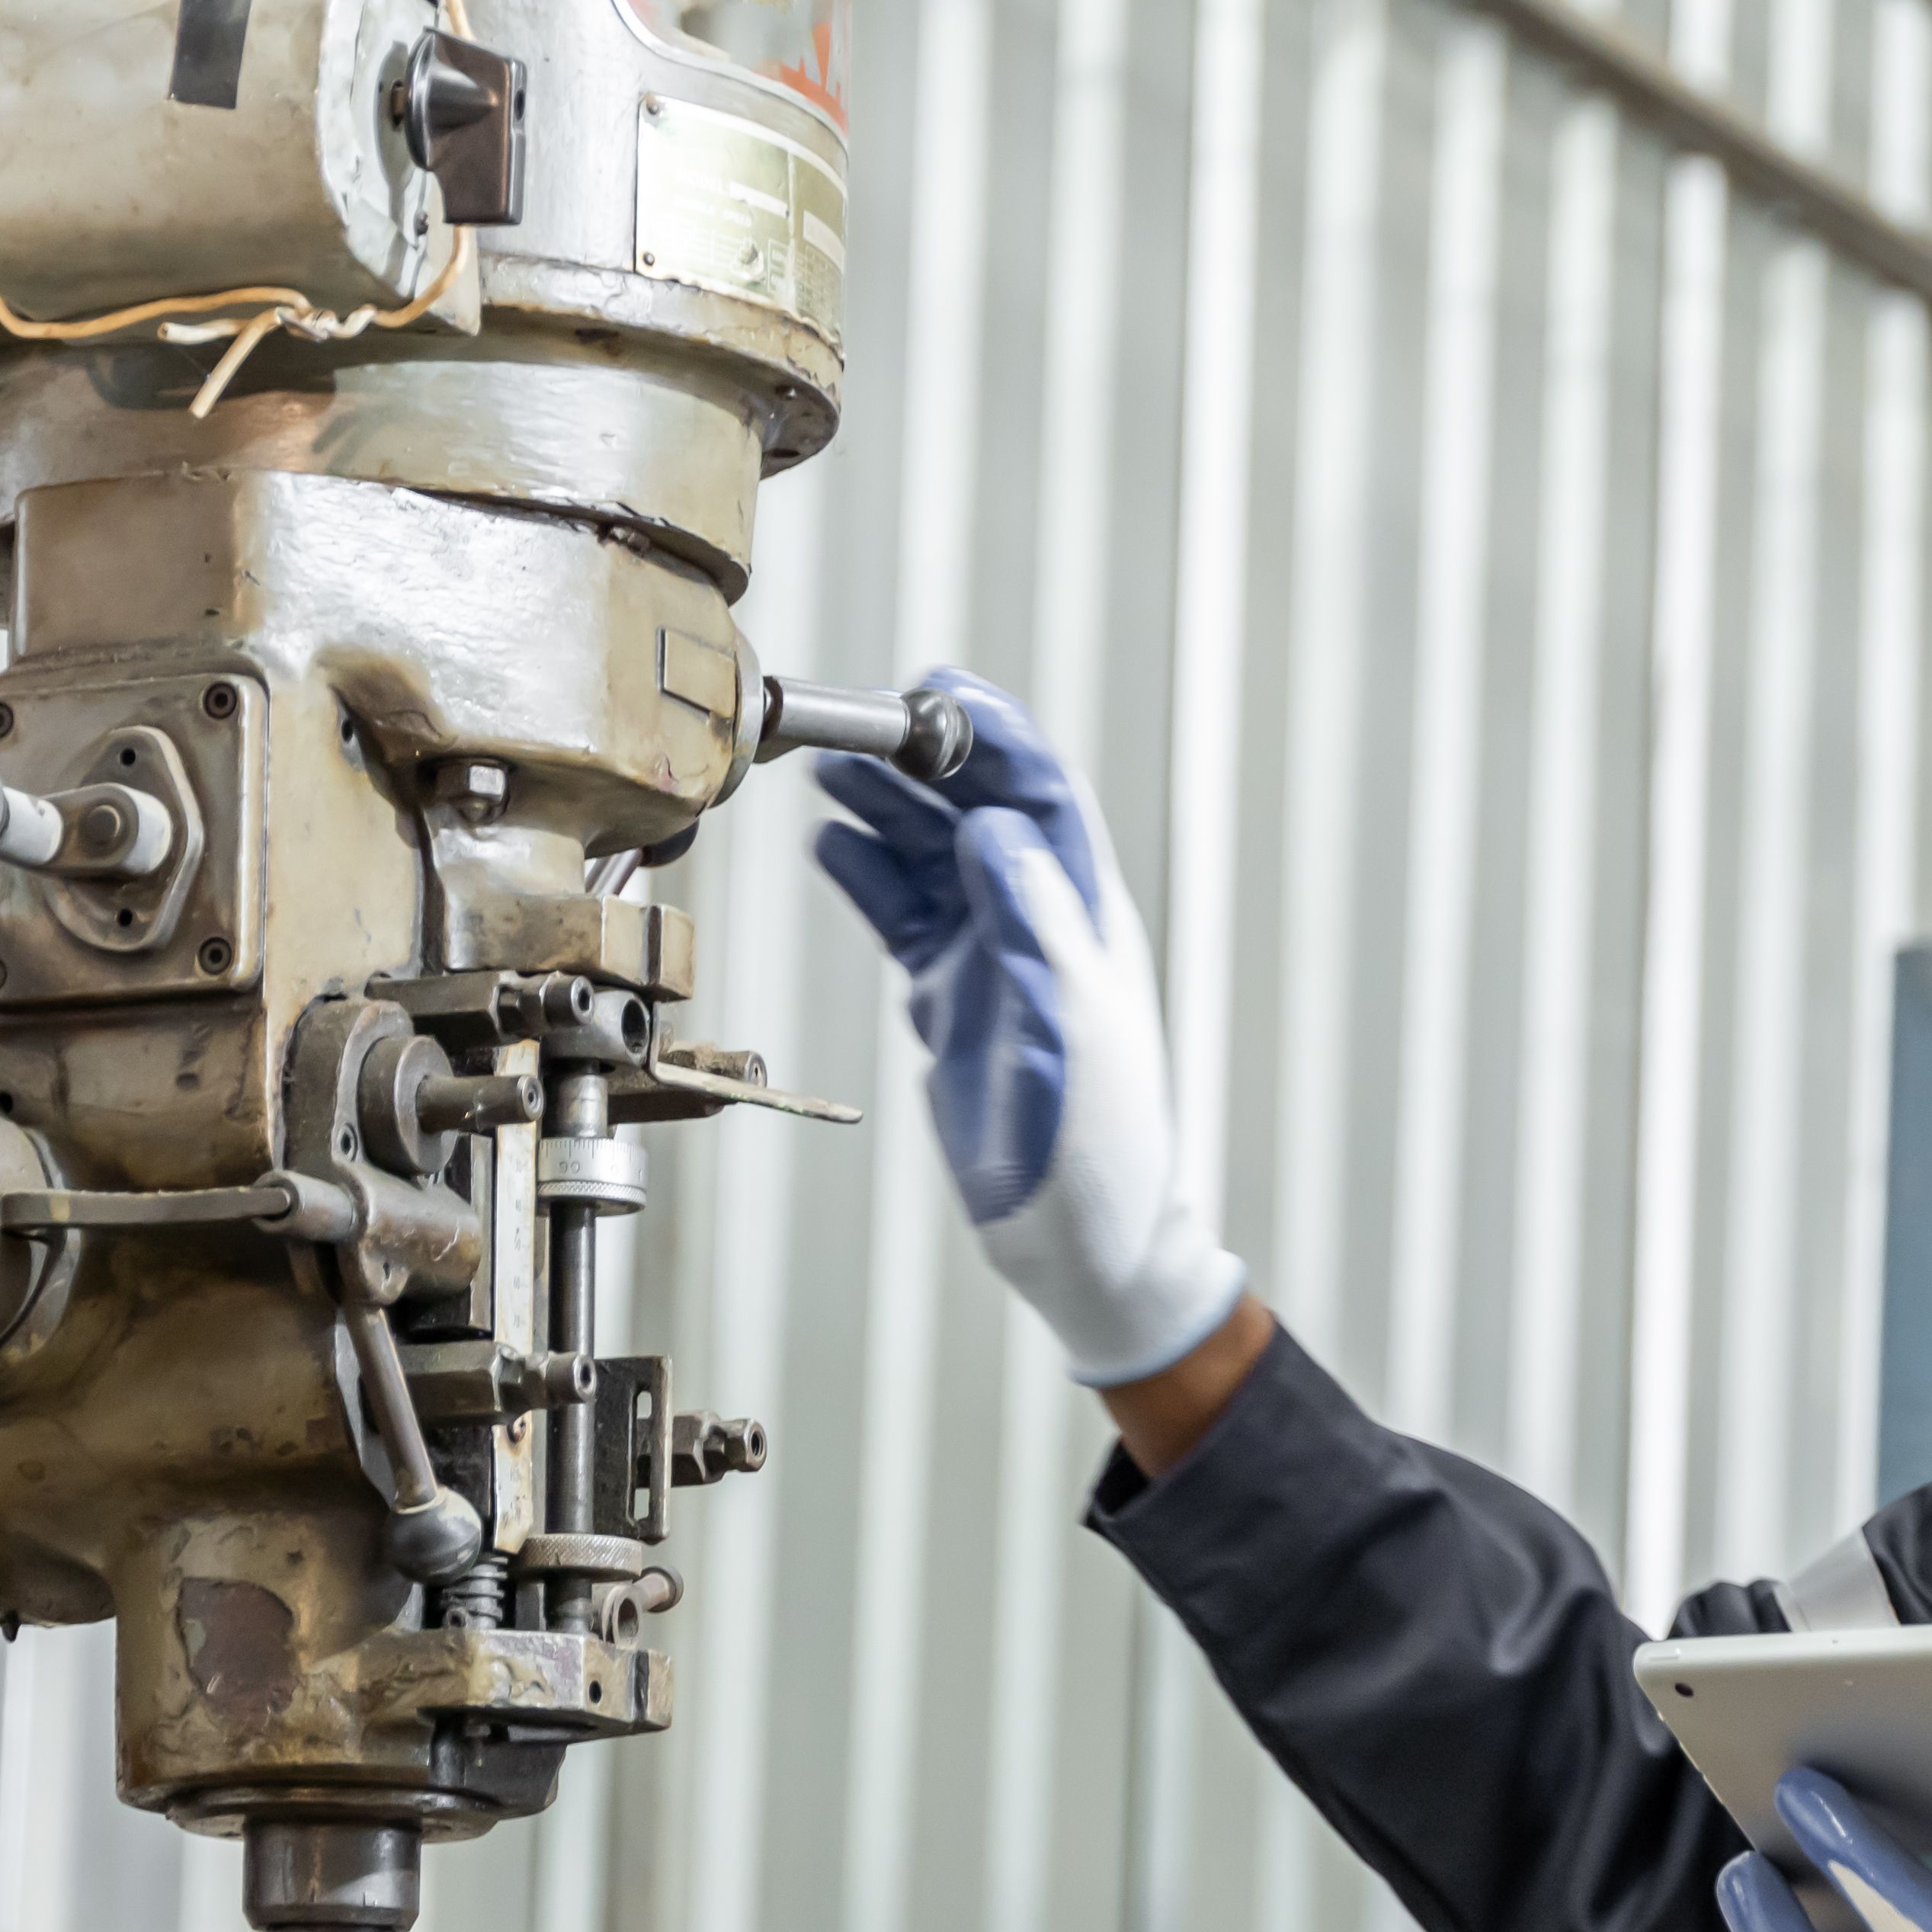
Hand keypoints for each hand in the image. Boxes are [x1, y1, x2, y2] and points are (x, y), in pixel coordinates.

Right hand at [801, 672, 1248, 1387]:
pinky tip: (832, 844)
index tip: (939, 692)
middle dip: (921, 757)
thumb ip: (1033, 925)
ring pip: (932, 853)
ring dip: (884, 807)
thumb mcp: (1073, 1027)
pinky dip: (867, 875)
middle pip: (976, 808)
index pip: (1041, 796)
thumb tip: (993, 828)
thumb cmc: (1102, 1147)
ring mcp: (990, 955)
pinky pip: (904, 915)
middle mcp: (1036, 920)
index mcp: (1082, 915)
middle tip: (856, 723)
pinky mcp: (950, 997)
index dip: (995, 735)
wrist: (1081, 1240)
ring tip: (829, 769)